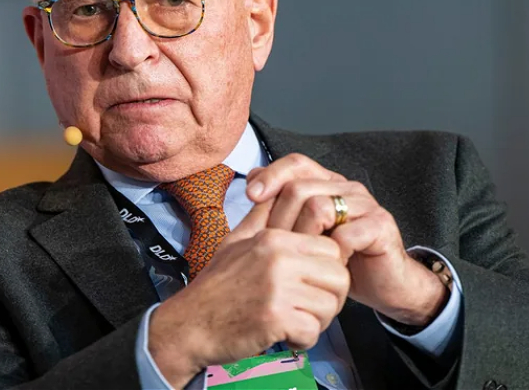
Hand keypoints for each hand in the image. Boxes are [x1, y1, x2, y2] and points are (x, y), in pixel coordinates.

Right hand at [148, 200, 349, 388]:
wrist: (189, 323)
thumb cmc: (215, 286)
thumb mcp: (237, 240)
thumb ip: (262, 216)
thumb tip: (273, 188)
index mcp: (274, 239)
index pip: (331, 249)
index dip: (328, 269)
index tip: (312, 284)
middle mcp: (278, 259)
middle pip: (338, 276)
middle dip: (330, 297)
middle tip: (310, 307)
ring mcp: (277, 288)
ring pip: (330, 306)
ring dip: (317, 321)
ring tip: (295, 322)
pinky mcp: (275, 318)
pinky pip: (313, 331)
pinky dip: (303, 340)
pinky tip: (286, 336)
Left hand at [245, 153, 448, 326]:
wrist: (384, 284)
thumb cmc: (338, 258)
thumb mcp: (304, 232)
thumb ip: (280, 206)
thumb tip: (251, 179)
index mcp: (327, 183)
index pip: (296, 163)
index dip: (271, 175)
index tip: (250, 195)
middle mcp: (346, 187)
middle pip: (301, 186)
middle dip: (281, 218)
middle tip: (275, 245)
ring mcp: (365, 204)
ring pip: (320, 206)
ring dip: (303, 237)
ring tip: (299, 258)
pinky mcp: (381, 225)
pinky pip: (346, 234)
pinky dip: (331, 254)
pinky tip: (326, 267)